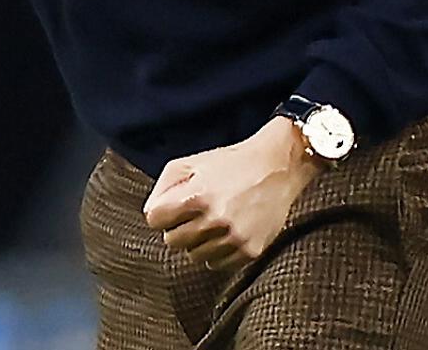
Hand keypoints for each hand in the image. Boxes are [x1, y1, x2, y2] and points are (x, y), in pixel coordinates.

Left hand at [142, 117, 321, 271]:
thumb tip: (151, 215)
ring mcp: (234, 238)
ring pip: (194, 256)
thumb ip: (162, 187)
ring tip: (212, 222)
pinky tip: (225, 233)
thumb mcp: (189, 162)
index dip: (161, 213)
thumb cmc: (228, 163)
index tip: (172, 207)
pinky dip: (217, 252)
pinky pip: (217, 265)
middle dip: (178, 227)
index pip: (155, 220)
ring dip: (198, 242)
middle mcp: (215, 220)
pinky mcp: (250, 251)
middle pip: (172, 241)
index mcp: (197, 196)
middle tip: (193, 214)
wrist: (277, 167)